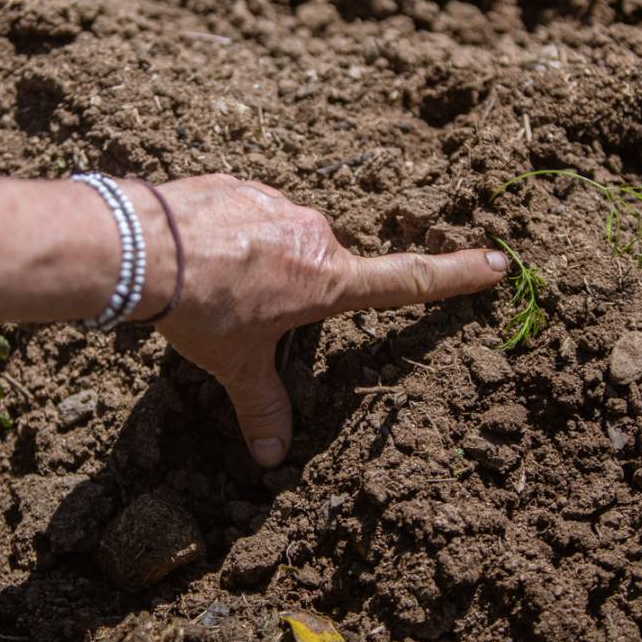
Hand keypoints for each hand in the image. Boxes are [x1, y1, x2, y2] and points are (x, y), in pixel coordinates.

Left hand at [146, 175, 508, 466]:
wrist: (143, 246)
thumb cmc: (199, 307)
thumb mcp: (236, 364)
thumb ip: (262, 406)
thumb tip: (271, 458)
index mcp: (328, 280)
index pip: (408, 280)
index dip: (456, 275)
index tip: (498, 261)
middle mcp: (314, 233)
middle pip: (322, 267)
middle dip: (294, 288)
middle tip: (246, 309)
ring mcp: (278, 202)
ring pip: (283, 236)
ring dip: (260, 257)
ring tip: (214, 282)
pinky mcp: (242, 183)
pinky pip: (248, 211)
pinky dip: (232, 232)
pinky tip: (198, 252)